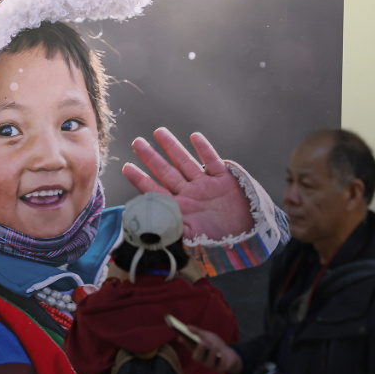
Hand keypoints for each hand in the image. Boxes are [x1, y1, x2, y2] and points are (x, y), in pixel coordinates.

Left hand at [123, 128, 252, 241]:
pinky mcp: (224, 180)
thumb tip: (149, 224)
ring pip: (186, 162)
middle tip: (137, 142)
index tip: (126, 167)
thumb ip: (171, 228)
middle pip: (167, 172)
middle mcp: (190, 194)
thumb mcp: (191, 237)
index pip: (156, 191)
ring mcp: (206, 185)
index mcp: (180, 208)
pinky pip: (212, 162)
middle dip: (151, 157)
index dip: (141, 179)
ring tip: (159, 132)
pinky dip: (205, 150)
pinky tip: (194, 137)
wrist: (248, 238)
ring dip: (173, 147)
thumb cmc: (218, 241)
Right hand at [188, 326, 241, 373]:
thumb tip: (187, 327)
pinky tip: (223, 356)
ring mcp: (211, 365)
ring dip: (212, 354)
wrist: (230, 355)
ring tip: (215, 347)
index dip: (185, 342)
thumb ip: (198, 332)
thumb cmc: (217, 344)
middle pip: (197, 357)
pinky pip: (220, 366)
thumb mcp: (208, 336)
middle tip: (202, 342)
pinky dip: (222, 361)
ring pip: (208, 363)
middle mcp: (202, 360)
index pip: (189, 347)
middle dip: (199, 350)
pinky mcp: (220, 369)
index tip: (181, 336)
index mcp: (198, 351)